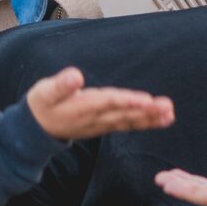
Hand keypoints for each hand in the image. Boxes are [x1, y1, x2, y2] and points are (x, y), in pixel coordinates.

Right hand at [25, 68, 174, 142]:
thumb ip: (60, 85)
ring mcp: (101, 124)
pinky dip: (145, 122)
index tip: (145, 100)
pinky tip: (161, 119)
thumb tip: (75, 76)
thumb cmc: (42, 105)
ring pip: (129, 122)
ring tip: (169, 114)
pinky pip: (128, 124)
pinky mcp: (105, 125)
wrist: (37, 129)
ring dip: (150, 119)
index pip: (108, 103)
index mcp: (82, 108)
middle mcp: (95, 118)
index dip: (127, 101)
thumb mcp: (44, 93)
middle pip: (124, 114)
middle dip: (146, 112)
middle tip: (167, 108)